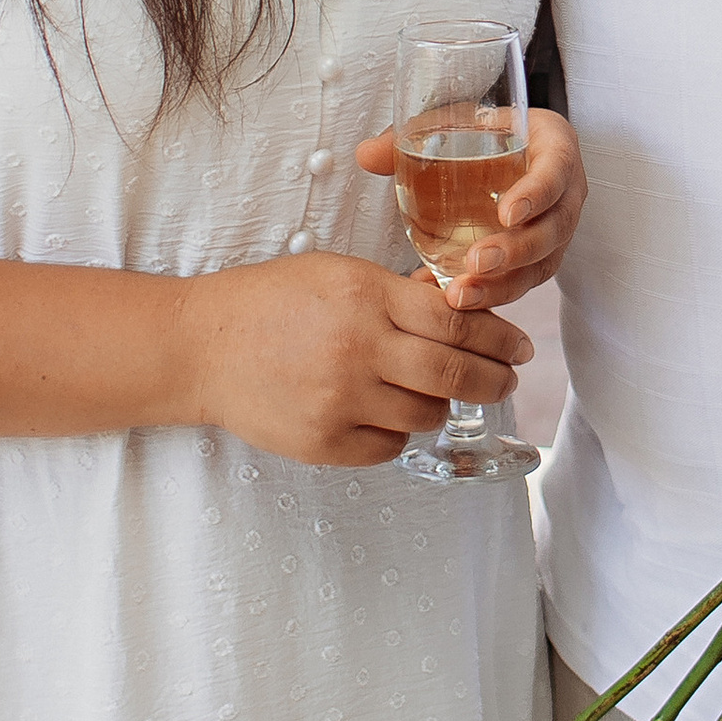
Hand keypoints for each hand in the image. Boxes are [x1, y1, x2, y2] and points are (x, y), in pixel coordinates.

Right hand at [193, 250, 530, 470]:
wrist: (202, 345)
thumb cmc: (271, 301)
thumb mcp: (337, 274)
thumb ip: (397, 293)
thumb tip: (463, 308)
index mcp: (364, 296)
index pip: (456, 319)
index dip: (499, 335)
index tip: (519, 345)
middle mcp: (357, 349)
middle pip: (454, 374)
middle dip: (494, 379)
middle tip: (507, 379)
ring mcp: (340, 400)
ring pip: (426, 415)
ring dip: (441, 406)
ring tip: (437, 395)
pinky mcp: (323, 442)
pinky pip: (389, 446)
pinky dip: (398, 432)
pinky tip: (387, 413)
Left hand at [352, 106, 584, 302]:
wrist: (509, 151)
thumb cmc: (488, 134)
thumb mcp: (458, 123)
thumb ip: (415, 135)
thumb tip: (366, 155)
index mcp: (555, 149)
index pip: (557, 171)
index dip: (537, 194)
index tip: (507, 213)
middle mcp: (565, 194)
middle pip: (553, 230)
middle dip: (516, 252)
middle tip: (477, 264)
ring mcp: (556, 231)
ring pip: (541, 266)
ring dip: (503, 285)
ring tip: (460, 296)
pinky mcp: (540, 260)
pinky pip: (523, 283)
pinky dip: (490, 296)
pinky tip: (454, 301)